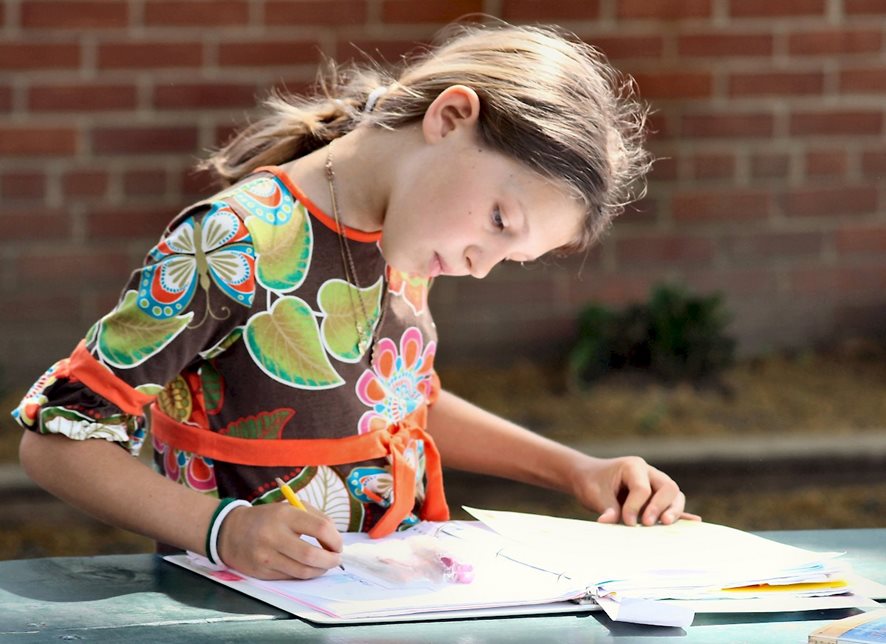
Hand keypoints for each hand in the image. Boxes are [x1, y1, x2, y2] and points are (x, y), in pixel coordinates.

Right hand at [216, 502, 342, 578]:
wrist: (230, 531)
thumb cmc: (268, 518)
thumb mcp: (290, 507)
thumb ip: (315, 518)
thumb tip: (336, 539)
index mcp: (285, 515)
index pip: (320, 528)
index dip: (336, 539)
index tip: (339, 545)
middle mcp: (274, 535)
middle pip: (312, 555)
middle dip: (331, 560)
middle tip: (336, 559)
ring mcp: (266, 556)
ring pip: (303, 571)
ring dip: (320, 571)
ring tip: (324, 565)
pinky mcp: (262, 572)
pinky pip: (290, 577)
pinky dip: (304, 574)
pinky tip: (307, 568)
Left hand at [569, 455, 701, 526]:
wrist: (589, 478)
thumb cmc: (592, 483)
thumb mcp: (595, 494)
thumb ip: (606, 507)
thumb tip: (608, 522)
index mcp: (633, 466)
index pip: (642, 488)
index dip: (635, 506)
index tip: (626, 522)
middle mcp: (649, 473)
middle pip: (668, 486)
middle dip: (661, 506)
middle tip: (647, 523)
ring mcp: (656, 484)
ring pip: (675, 494)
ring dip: (673, 510)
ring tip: (665, 524)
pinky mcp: (657, 497)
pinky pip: (672, 504)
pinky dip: (681, 514)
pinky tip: (694, 523)